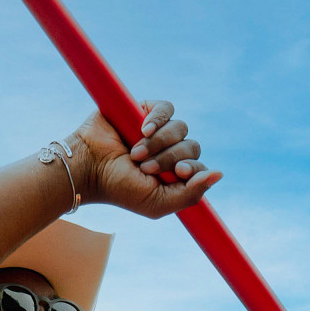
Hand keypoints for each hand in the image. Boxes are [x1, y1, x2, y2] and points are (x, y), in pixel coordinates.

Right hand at [70, 100, 220, 218]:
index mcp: (174, 174)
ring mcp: (158, 130)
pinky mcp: (145, 110)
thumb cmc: (120, 189)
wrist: (89, 168)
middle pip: (191, 146)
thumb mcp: (158, 203)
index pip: (198, 166)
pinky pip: (166, 108)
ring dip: (159, 142)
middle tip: (144, 167)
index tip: (176, 171)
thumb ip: (191, 194)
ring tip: (136, 152)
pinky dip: (158, 118)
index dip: (192, 168)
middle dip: (169, 158)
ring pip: (180, 128)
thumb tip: (220, 174)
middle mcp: (169, 151)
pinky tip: (143, 130)